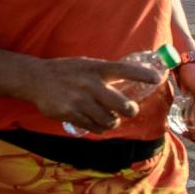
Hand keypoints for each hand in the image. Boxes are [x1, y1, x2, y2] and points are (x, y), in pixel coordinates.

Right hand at [25, 57, 161, 133]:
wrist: (36, 79)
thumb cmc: (66, 71)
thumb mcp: (86, 65)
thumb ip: (105, 74)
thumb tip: (130, 81)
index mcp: (96, 68)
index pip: (125, 70)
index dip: (143, 74)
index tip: (158, 78)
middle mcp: (90, 84)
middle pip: (122, 105)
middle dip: (129, 111)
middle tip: (128, 110)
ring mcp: (80, 100)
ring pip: (109, 121)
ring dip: (113, 122)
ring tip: (110, 118)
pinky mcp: (71, 114)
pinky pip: (94, 128)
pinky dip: (99, 128)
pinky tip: (96, 122)